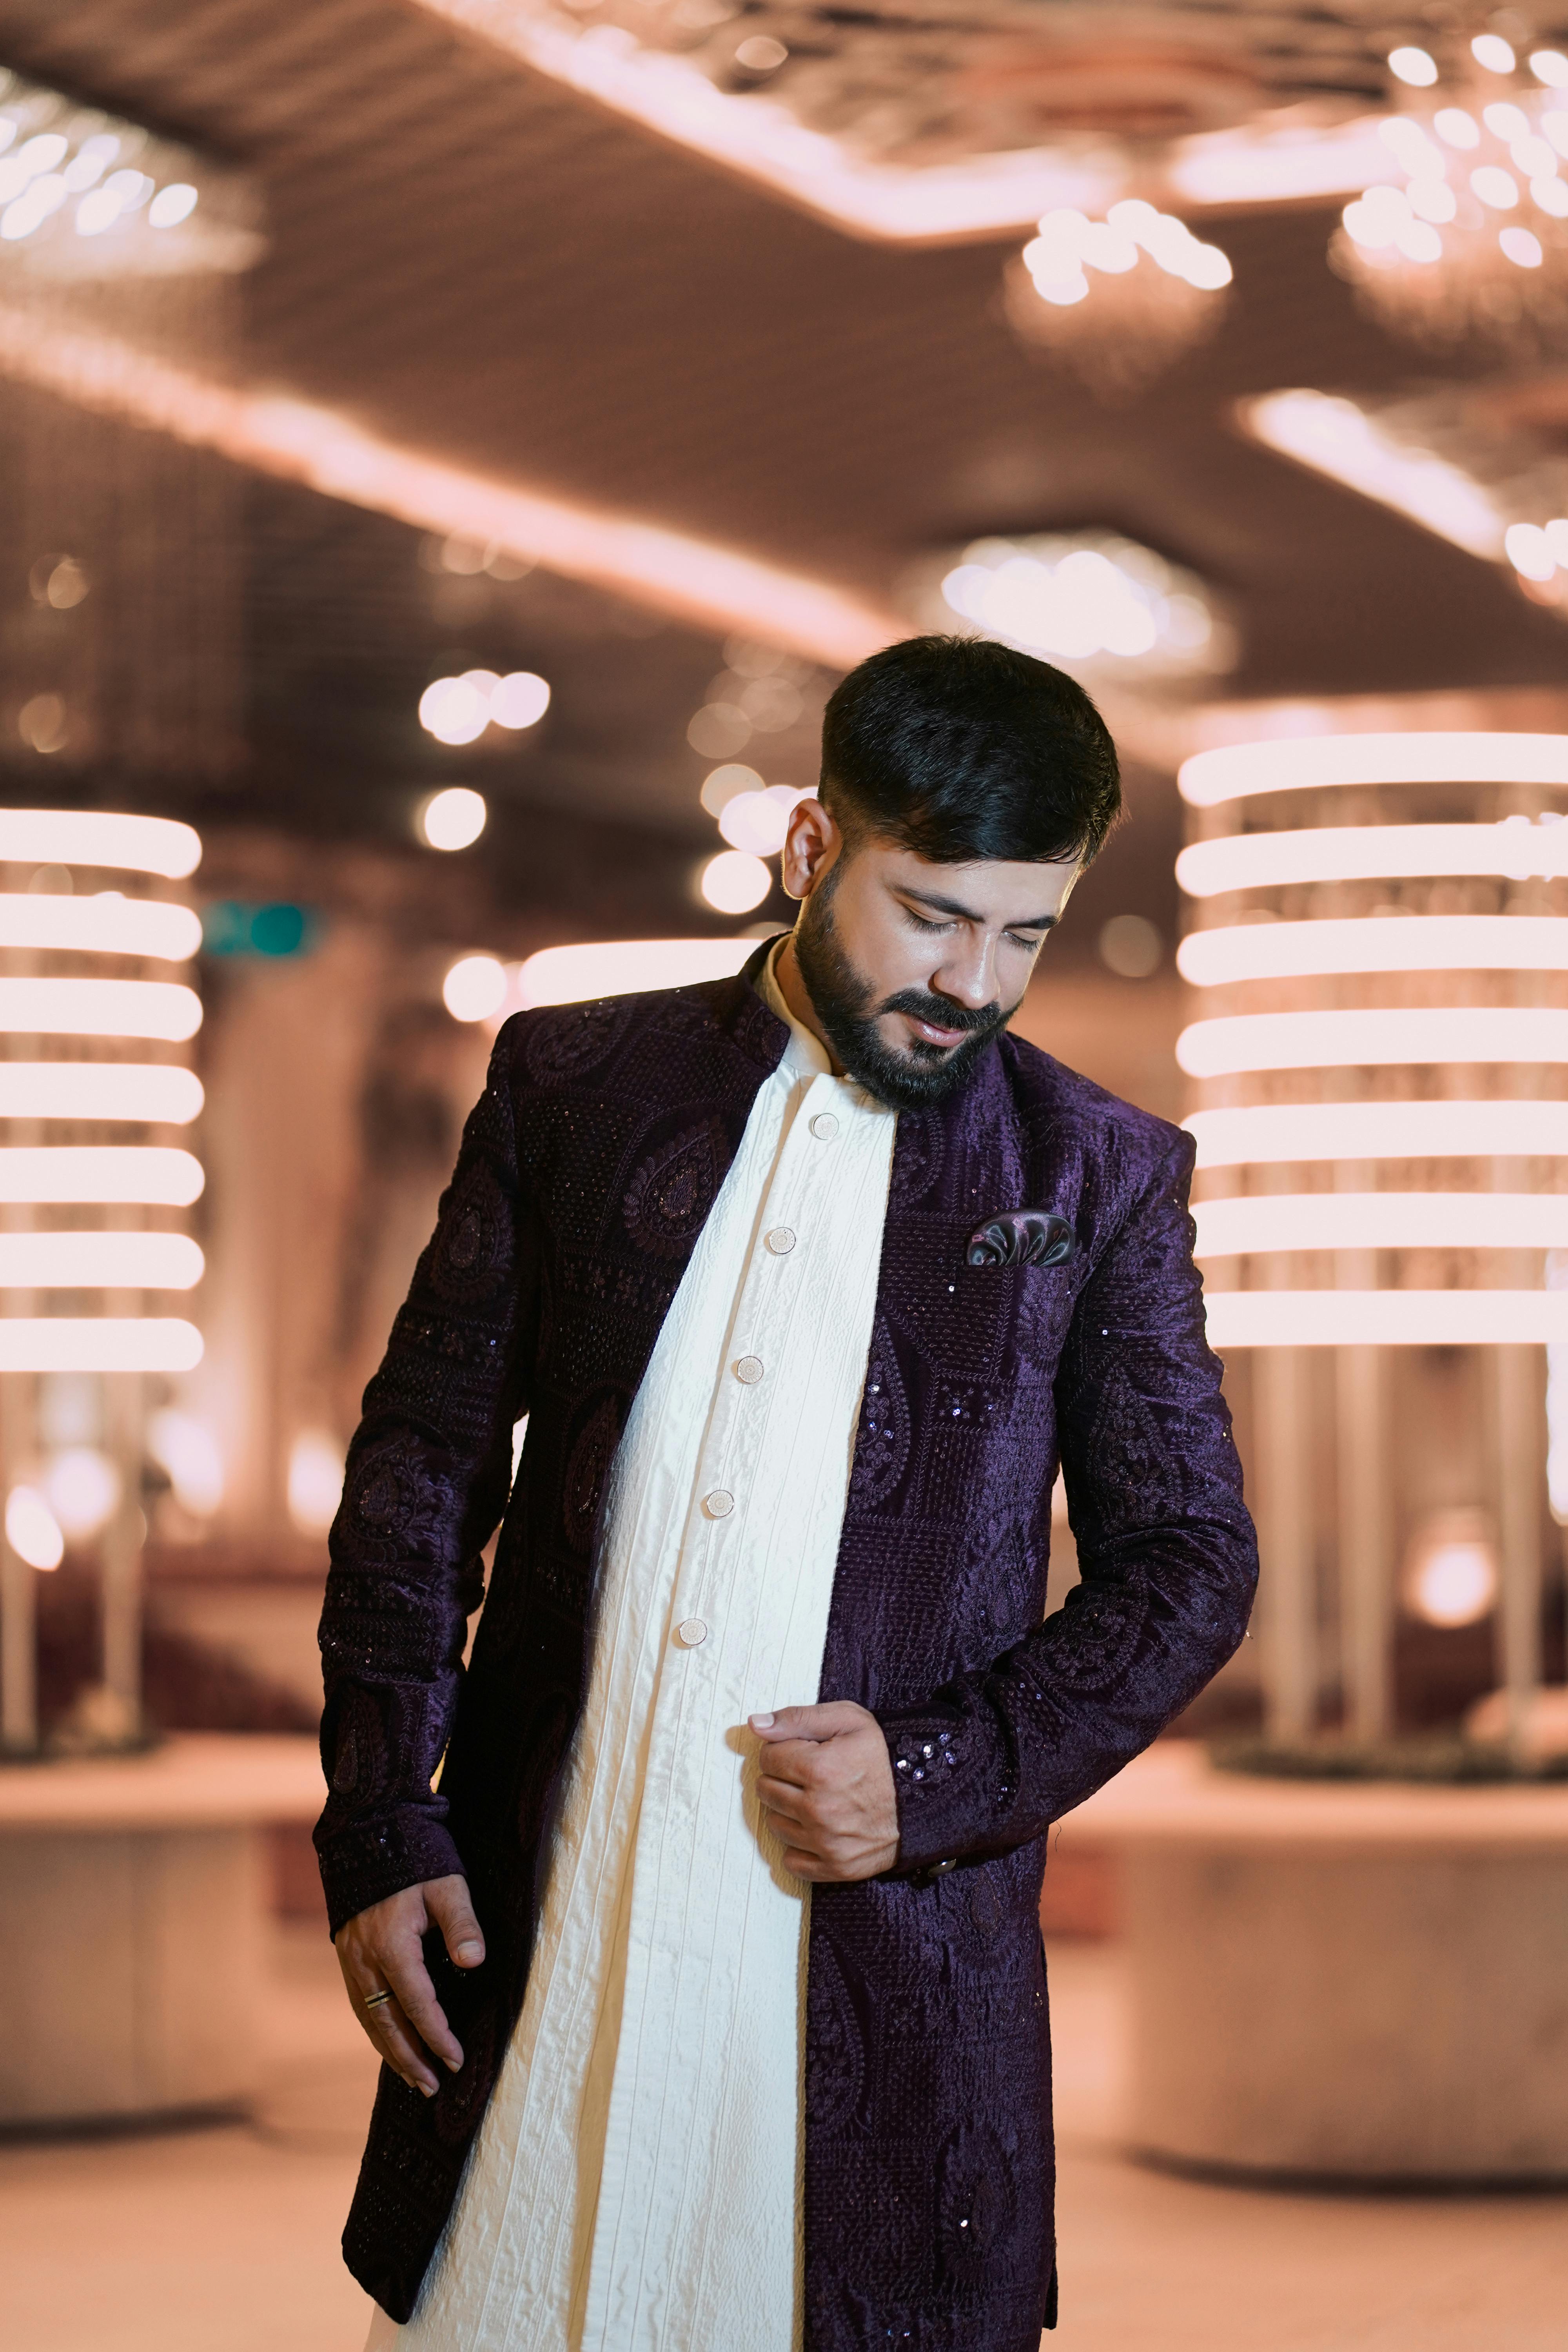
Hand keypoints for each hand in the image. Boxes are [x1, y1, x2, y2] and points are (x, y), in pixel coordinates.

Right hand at [334, 1873, 484, 2097]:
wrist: (369, 1832)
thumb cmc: (416, 1858)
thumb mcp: (447, 1885)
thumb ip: (462, 1925)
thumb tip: (474, 1963)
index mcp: (392, 1945)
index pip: (417, 2004)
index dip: (437, 2035)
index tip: (455, 2060)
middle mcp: (365, 1959)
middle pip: (386, 2022)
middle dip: (409, 2058)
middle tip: (431, 2088)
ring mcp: (351, 1959)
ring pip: (369, 2017)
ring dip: (390, 2050)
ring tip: (412, 2078)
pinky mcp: (346, 1955)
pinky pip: (361, 2003)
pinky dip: (376, 2029)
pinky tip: (389, 2042)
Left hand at [749, 1700, 899, 1881]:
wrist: (926, 1798)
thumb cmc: (885, 1756)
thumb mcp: (848, 1720)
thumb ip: (797, 1718)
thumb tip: (755, 1725)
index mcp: (819, 1769)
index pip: (767, 1758)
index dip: (782, 1750)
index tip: (801, 1751)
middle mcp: (818, 1810)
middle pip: (765, 1791)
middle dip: (781, 1778)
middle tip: (806, 1775)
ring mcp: (826, 1843)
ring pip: (774, 1824)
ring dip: (787, 1810)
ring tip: (813, 1799)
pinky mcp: (835, 1867)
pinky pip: (791, 1861)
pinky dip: (798, 1845)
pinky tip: (816, 1828)